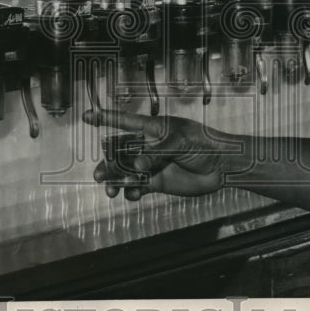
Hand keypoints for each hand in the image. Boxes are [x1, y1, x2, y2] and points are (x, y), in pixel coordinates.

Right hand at [83, 107, 239, 200]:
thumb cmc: (204, 144)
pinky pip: (138, 186)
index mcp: (153, 129)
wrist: (222, 166)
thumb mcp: (180, 143)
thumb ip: (156, 153)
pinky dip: (131, 192)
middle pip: (120, 152)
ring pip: (126, 171)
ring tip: (110, 189)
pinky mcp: (158, 181)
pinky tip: (131, 195)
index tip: (87, 115)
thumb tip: (137, 165)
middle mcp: (149, 146)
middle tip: (99, 175)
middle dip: (107, 162)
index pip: (125, 121)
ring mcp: (152, 164)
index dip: (105, 118)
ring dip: (115, 179)